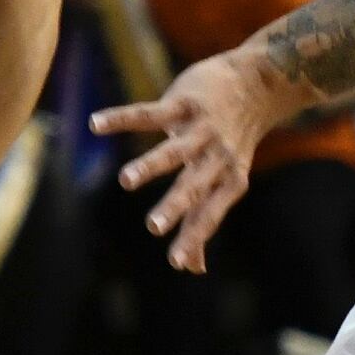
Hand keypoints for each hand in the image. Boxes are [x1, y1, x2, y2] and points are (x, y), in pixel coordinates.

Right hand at [93, 47, 294, 271]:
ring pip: (174, 150)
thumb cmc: (231, 143)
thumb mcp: (224, 182)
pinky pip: (150, 112)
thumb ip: (202, 221)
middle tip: (153, 227)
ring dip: (151, 165)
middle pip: (195, 185)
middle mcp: (217, 157)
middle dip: (176, 206)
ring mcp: (201, 129)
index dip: (195, 237)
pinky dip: (122, 118)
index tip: (177, 263)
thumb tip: (193, 269)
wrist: (258, 85)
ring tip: (126, 181)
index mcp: (228, 180)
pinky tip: (96, 124)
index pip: (209, 214)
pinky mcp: (185, 102)